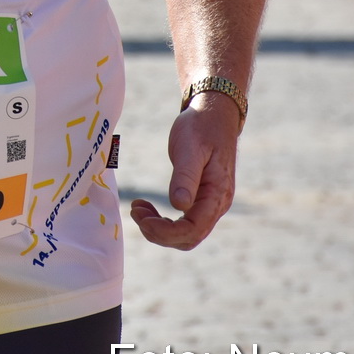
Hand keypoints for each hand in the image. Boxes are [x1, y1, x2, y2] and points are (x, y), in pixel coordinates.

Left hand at [129, 93, 241, 249]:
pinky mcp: (202, 200)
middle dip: (159, 233)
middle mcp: (218, 205)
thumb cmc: (201, 128)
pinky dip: (164, 222)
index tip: (141, 218)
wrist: (214, 115)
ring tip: (137, 208)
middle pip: (189, 239)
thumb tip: (179, 206)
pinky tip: (147, 208)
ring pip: (186, 235)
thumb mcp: (190, 148)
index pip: (193, 230)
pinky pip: (185, 223)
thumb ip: (185, 177)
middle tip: (135, 211)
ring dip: (159, 229)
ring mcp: (212, 204)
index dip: (166, 232)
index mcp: (218, 195)